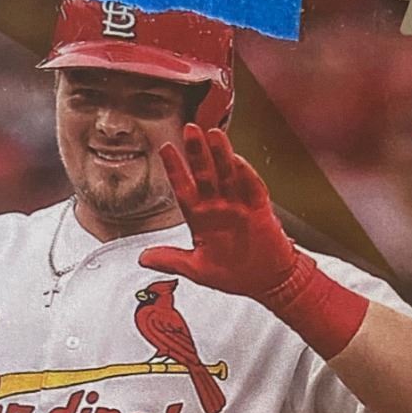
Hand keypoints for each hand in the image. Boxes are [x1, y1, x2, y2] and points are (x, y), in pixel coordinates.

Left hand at [141, 125, 297, 298]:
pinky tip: (238, 161)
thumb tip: (143, 258)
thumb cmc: (235, 273)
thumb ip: (171, 260)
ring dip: (221, 155)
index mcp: (201, 218)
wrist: (267, 282)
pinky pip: (252, 189)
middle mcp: (219, 207)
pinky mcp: (260, 210)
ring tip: (214, 134)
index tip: (166, 149)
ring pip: (228, 175)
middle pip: (206, 175)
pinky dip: (246, 176)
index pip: (184, 188)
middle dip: (198, 153)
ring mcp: (240, 206)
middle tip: (190, 130)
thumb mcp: (197, 269)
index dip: (176, 169)